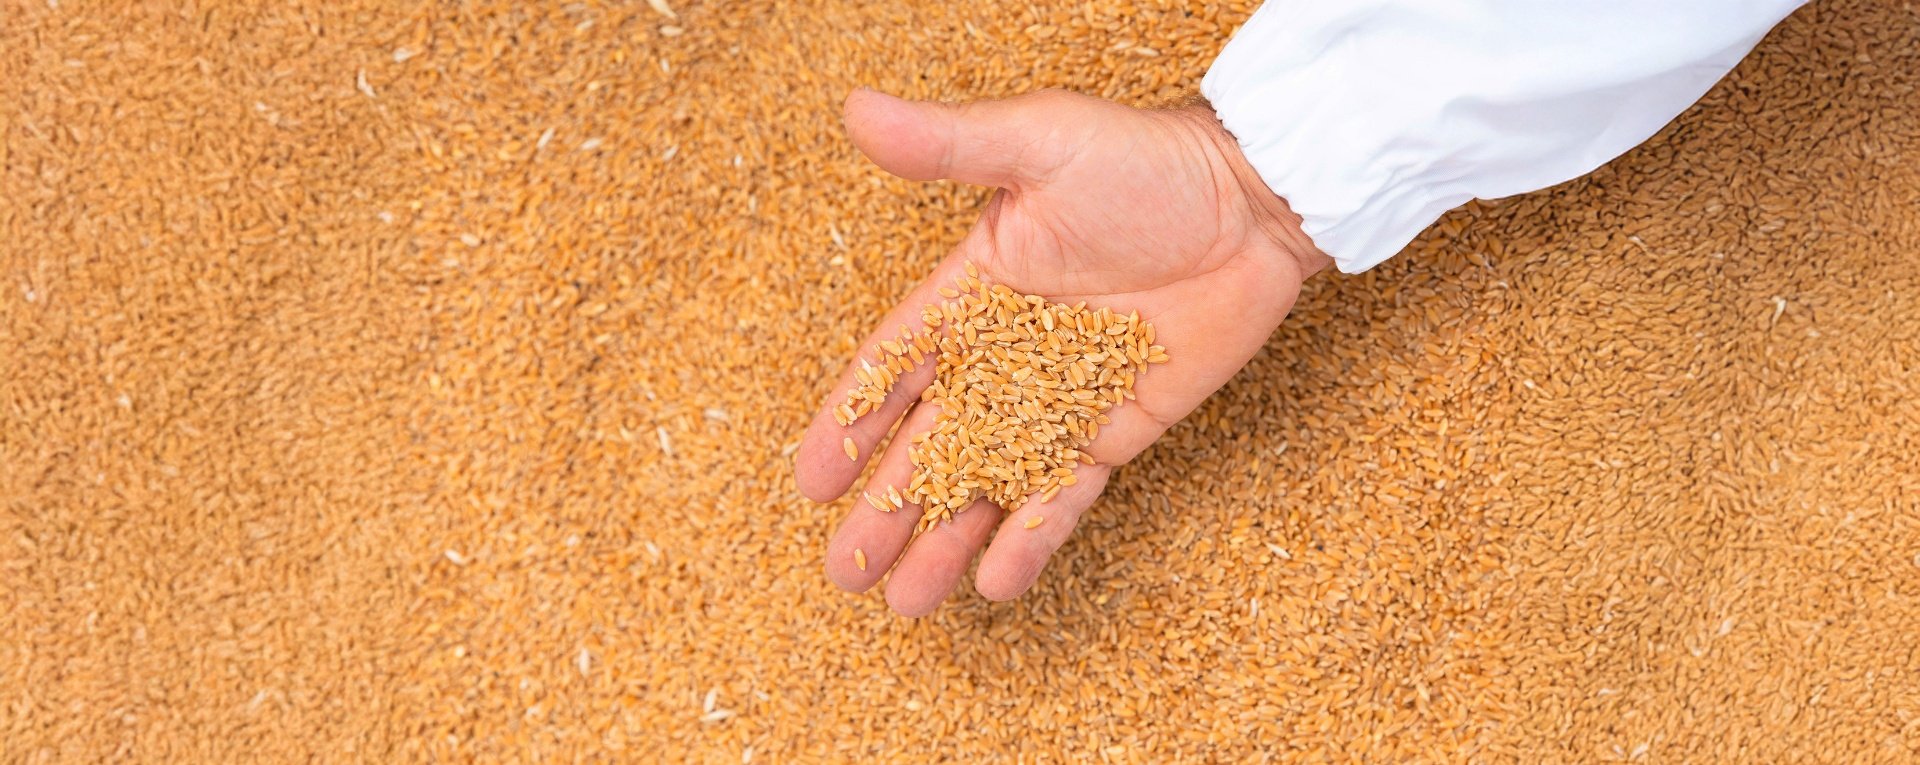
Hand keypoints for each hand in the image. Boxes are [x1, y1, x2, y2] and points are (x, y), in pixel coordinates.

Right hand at [795, 88, 1329, 616]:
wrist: (1255, 202)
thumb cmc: (1147, 160)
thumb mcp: (1040, 141)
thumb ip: (949, 143)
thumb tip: (856, 110)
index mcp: (970, 291)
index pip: (894, 366)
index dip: (849, 422)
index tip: (808, 480)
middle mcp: (1003, 353)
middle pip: (929, 443)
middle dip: (885, 509)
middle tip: (845, 571)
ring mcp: (1059, 398)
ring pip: (989, 481)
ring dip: (946, 539)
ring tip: (905, 601)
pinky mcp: (1115, 427)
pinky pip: (1066, 493)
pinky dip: (1034, 536)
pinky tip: (997, 581)